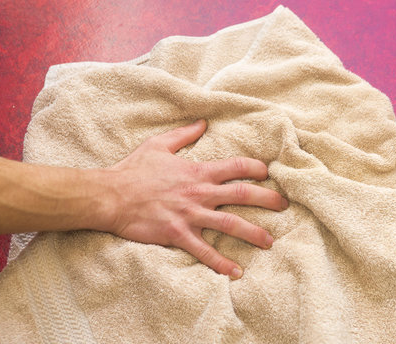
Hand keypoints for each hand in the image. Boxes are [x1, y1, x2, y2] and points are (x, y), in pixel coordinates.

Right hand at [100, 119, 287, 278]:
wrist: (110, 196)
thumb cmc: (133, 170)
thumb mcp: (159, 145)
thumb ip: (184, 134)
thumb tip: (203, 121)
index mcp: (197, 171)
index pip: (235, 166)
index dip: (256, 168)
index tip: (269, 172)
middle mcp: (199, 193)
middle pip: (242, 194)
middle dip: (267, 199)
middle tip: (285, 205)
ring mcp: (190, 215)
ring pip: (230, 225)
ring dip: (253, 233)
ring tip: (270, 242)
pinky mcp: (178, 235)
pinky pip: (204, 251)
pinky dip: (221, 263)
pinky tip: (236, 273)